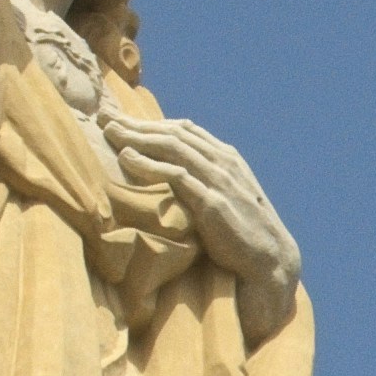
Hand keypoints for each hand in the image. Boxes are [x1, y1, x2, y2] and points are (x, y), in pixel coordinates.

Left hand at [104, 110, 296, 289]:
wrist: (270, 258)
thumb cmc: (244, 232)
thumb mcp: (228, 197)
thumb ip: (206, 181)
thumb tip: (177, 179)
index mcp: (227, 157)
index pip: (185, 129)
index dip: (153, 122)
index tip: (123, 120)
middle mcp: (223, 162)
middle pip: (173, 132)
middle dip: (137, 123)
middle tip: (106, 117)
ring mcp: (218, 180)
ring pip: (172, 147)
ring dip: (138, 136)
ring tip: (109, 132)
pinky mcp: (211, 202)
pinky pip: (176, 176)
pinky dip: (150, 164)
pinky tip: (127, 158)